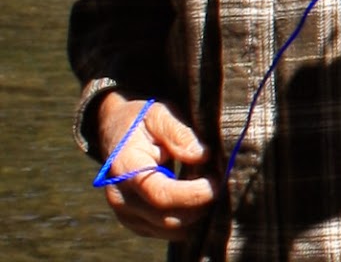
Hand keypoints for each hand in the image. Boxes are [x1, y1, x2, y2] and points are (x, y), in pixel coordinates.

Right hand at [97, 92, 217, 240]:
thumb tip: (202, 156)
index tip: (218, 181)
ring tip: (209, 184)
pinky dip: (188, 217)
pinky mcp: (137, 222)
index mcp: (125, 169)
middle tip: (221, 180)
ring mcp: (126, 214)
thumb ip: (179, 134)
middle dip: (200, 204)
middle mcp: (121, 198)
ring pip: (170, 229)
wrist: (115, 131)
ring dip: (196, 213)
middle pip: (167, 218)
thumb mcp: (159, 114)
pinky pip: (167, 230)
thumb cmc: (142, 120)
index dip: (193, 193)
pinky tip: (197, 193)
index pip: (160, 194)